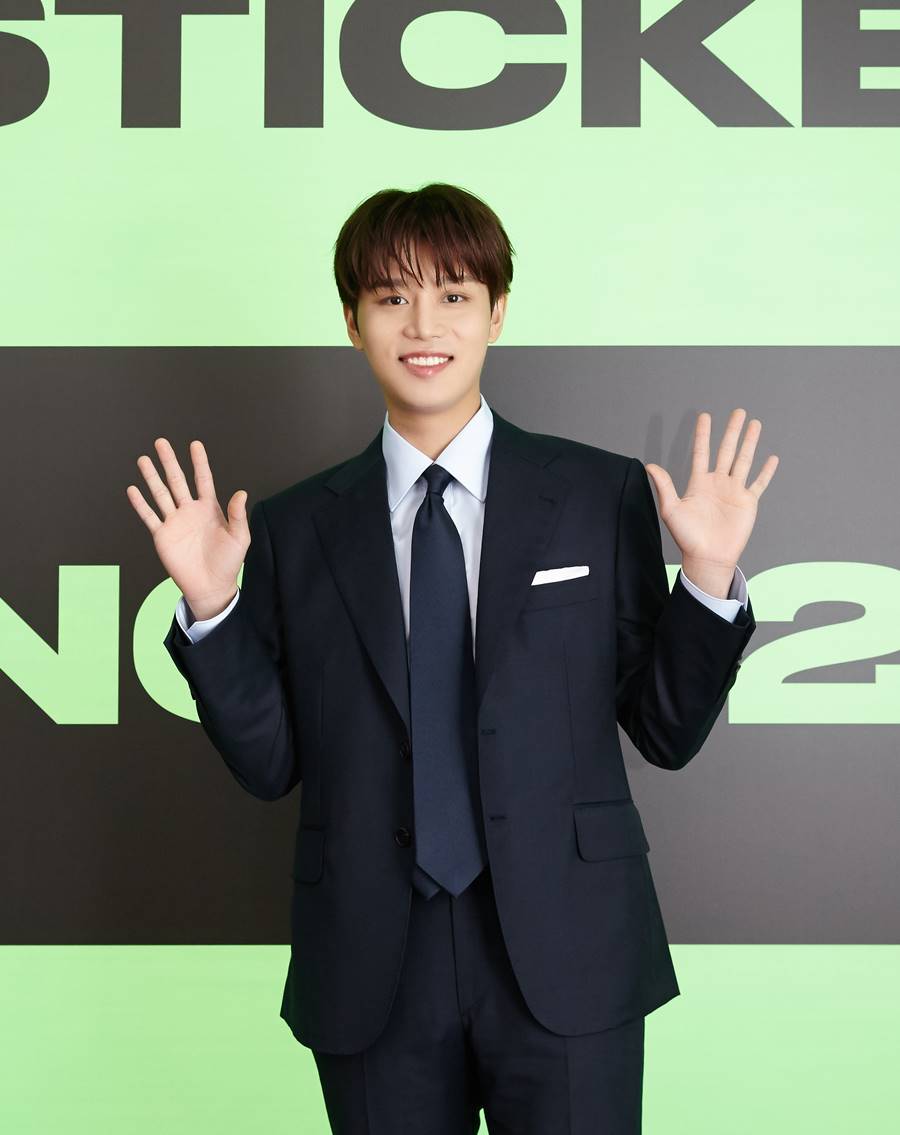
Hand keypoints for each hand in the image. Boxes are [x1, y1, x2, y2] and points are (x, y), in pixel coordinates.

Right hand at [126, 438, 249, 619]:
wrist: (211, 586)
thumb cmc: (228, 563)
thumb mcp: (239, 538)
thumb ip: (238, 515)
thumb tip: (241, 492)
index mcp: (210, 509)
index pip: (203, 480)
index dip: (199, 462)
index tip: (195, 444)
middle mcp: (190, 511)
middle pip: (177, 481)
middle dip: (169, 462)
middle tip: (161, 442)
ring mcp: (175, 522)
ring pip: (161, 494)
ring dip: (152, 477)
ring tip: (143, 459)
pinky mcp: (162, 536)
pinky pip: (150, 517)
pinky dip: (141, 504)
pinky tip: (133, 490)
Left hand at [644, 408, 777, 587]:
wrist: (708, 557)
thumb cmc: (687, 537)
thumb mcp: (671, 509)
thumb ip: (664, 486)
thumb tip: (650, 465)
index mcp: (699, 483)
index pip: (702, 452)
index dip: (703, 434)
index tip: (705, 416)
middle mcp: (717, 483)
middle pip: (727, 450)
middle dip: (732, 431)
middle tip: (738, 411)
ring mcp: (734, 491)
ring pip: (744, 461)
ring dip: (750, 442)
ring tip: (755, 424)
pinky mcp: (748, 503)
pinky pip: (759, 483)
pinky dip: (766, 471)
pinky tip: (772, 458)